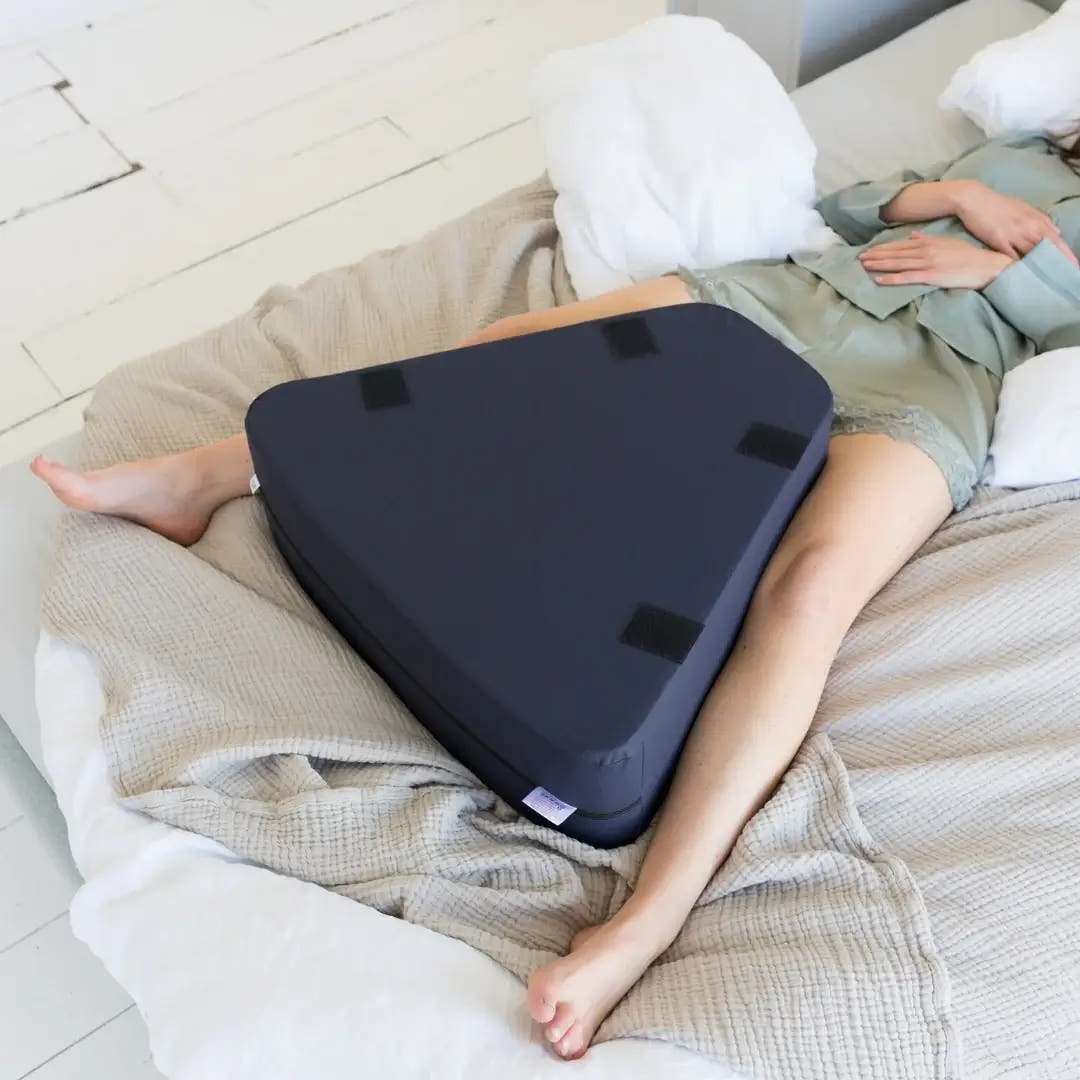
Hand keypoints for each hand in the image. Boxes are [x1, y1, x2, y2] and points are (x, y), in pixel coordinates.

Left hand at [858, 233, 1013, 289]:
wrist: (986, 265)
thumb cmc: (969, 256)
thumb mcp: (948, 243)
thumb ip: (929, 239)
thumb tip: (913, 235)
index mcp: (928, 242)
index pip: (900, 245)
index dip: (883, 248)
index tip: (869, 250)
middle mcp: (925, 251)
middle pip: (895, 253)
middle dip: (876, 255)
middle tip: (859, 258)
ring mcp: (927, 263)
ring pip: (898, 263)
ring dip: (879, 264)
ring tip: (863, 265)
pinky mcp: (931, 276)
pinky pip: (907, 277)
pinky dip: (891, 278)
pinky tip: (878, 279)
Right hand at [953, 181, 1077, 266]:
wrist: (975, 198)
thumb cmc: (998, 203)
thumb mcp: (1023, 208)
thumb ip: (1040, 220)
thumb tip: (1055, 232)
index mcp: (1036, 219)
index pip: (1057, 239)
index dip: (1066, 254)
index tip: (1074, 266)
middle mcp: (1028, 226)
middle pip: (1049, 247)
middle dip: (1059, 261)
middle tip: (1067, 275)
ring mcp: (1014, 233)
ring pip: (1032, 252)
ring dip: (1040, 266)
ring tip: (1047, 280)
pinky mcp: (998, 239)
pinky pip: (1010, 256)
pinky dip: (1016, 265)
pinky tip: (1020, 275)